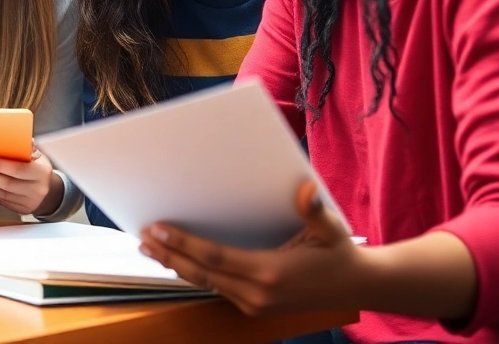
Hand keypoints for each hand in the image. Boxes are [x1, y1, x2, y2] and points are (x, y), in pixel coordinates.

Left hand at [0, 149, 62, 216]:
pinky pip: (1, 201)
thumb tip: (12, 136)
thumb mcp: (39, 157)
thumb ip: (26, 148)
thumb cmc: (40, 170)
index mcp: (41, 173)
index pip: (17, 169)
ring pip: (2, 194)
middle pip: (7, 183)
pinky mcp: (21, 210)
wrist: (50, 193)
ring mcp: (29, 202)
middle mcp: (36, 189)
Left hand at [138, 180, 361, 315]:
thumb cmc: (340, 253)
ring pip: (205, 284)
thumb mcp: (331, 229)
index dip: (183, 243)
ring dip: (176, 265)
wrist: (357, 287)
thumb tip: (305, 189)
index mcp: (271, 271)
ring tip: (151, 247)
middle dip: (169, 254)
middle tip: (142, 237)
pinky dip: (194, 274)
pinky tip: (177, 260)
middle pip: (201, 273)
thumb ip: (314, 210)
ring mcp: (256, 305)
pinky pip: (217, 289)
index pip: (214, 257)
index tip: (158, 228)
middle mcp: (258, 293)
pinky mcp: (255, 308)